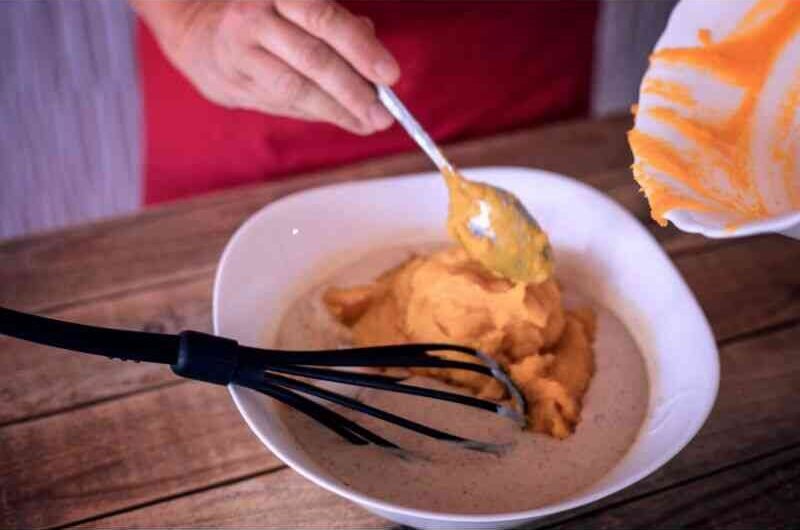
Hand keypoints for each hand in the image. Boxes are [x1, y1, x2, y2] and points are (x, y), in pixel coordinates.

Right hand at [133, 0, 398, 133]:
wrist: (205, 36)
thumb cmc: (274, 22)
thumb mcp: (305, 10)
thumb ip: (341, 29)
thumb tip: (375, 61)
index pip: (324, 17)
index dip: (360, 48)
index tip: (391, 76)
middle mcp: (255, 15)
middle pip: (312, 57)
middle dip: (354, 90)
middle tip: (385, 115)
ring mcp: (239, 49)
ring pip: (296, 86)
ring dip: (338, 109)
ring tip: (369, 123)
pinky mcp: (231, 81)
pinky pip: (283, 103)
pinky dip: (319, 113)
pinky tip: (345, 119)